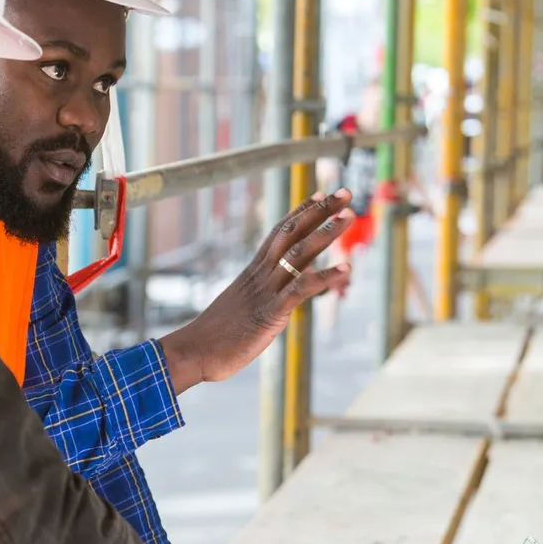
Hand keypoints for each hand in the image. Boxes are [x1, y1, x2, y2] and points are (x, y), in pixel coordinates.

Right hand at [158, 191, 353, 394]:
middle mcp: (260, 275)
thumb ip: (257, 298)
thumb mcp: (240, 308)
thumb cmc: (214, 336)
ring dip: (325, 234)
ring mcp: (265, 292)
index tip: (321, 195)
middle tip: (345, 192)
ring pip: (298, 254)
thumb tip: (268, 300)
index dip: (301, 212)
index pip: (279, 232)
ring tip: (349, 216)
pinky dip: (324, 277)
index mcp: (253, 272)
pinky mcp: (269, 313)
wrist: (193, 351)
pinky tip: (346, 269)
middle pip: (291, 233)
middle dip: (320, 211)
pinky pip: (300, 290)